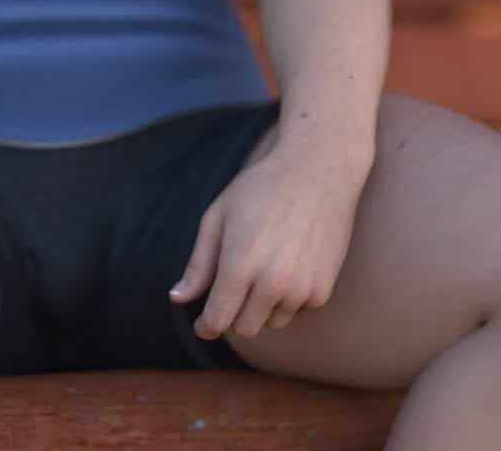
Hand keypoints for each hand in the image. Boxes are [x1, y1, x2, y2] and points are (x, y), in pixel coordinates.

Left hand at [168, 137, 364, 339]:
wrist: (317, 171)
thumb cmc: (261, 189)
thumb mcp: (218, 218)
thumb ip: (198, 264)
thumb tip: (178, 298)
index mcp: (239, 266)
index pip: (218, 320)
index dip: (206, 327)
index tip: (203, 324)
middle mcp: (272, 284)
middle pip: (244, 329)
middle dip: (233, 315)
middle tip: (233, 285)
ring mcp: (301, 289)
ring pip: (272, 322)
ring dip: (263, 306)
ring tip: (264, 265)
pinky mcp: (323, 290)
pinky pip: (298, 311)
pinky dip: (289, 298)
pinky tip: (289, 264)